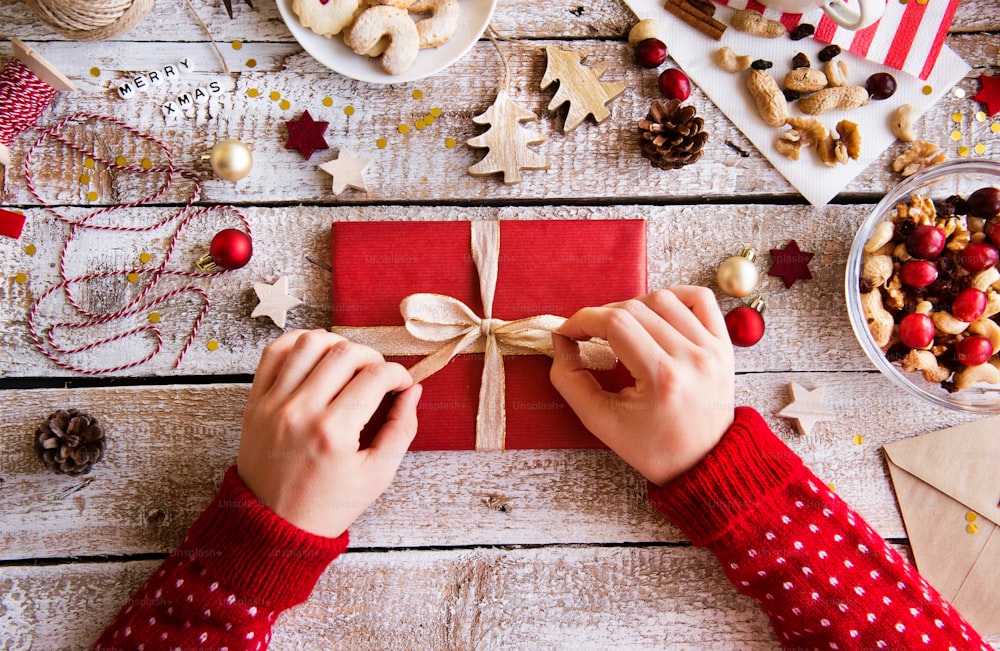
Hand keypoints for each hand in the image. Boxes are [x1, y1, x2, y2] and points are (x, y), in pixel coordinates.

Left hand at [237, 329, 420, 537]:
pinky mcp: (255, 401)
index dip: (398, 374)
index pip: (376, 376)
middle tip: (378, 375)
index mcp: (334, 432)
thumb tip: (413, 390)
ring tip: (348, 362)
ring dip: (337, 344)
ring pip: (309, 343)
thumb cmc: (329, 504)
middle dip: (372, 357)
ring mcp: (273, 403)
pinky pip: (274, 352)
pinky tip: (316, 355)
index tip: (402, 384)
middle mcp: (301, 411)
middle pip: (346, 353)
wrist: (274, 525)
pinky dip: (298, 343)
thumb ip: (402, 430)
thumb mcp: (378, 475)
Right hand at [550, 287, 734, 485]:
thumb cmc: (654, 448)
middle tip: (589, 334)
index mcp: (662, 378)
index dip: (583, 320)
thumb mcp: (601, 421)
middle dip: (602, 316)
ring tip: (621, 328)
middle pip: (635, 308)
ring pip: (664, 298)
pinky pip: (700, 299)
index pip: (615, 323)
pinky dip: (675, 295)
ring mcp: (713, 349)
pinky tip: (656, 313)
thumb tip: (560, 340)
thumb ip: (570, 380)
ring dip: (633, 305)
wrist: (704, 465)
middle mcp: (692, 357)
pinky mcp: (724, 345)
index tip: (568, 332)